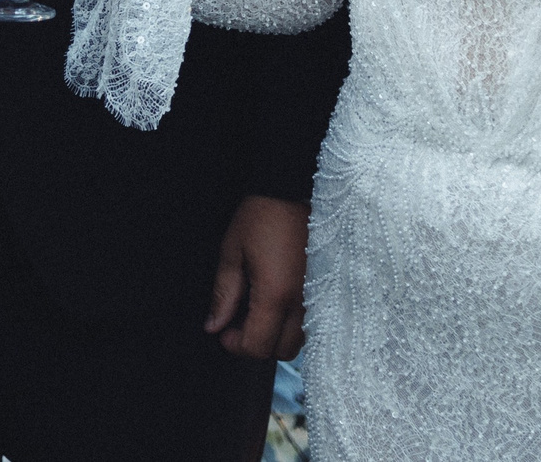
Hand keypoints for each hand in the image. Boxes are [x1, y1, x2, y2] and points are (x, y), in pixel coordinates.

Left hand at [206, 195, 307, 360]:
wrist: (293, 190)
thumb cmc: (261, 216)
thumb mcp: (232, 252)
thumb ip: (223, 294)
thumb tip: (214, 326)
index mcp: (276, 294)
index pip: (258, 346)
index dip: (236, 346)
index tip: (224, 331)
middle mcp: (302, 302)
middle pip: (281, 351)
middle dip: (257, 344)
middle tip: (239, 321)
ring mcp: (318, 297)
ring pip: (299, 340)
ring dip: (277, 335)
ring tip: (259, 309)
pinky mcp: (326, 288)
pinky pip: (310, 322)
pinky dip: (292, 323)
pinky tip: (278, 301)